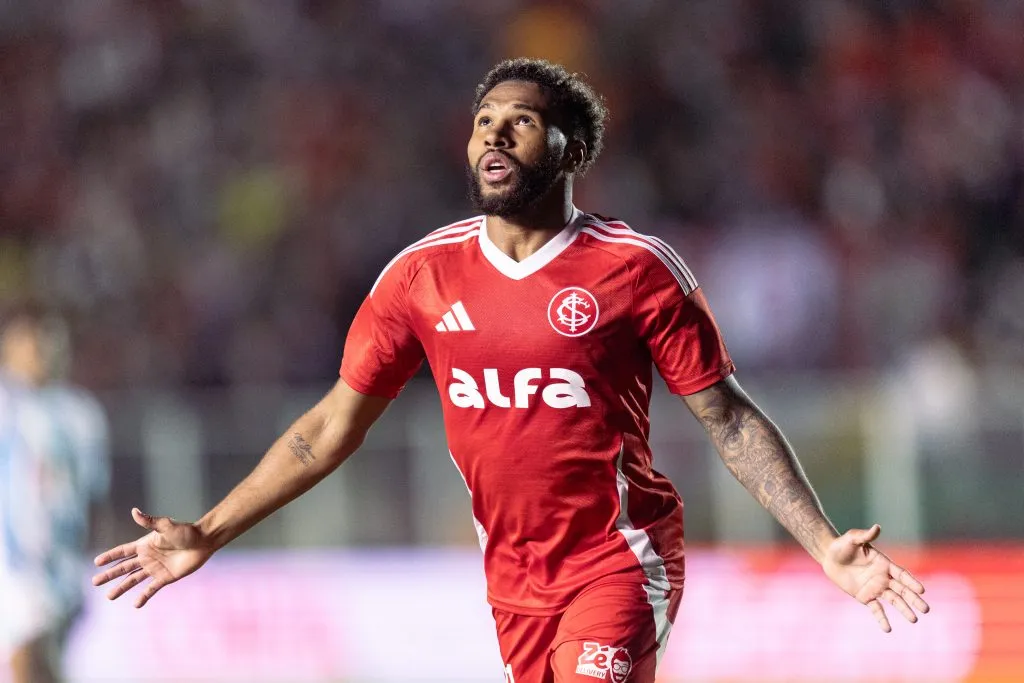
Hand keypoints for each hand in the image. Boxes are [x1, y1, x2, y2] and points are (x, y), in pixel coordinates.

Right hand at [93, 508, 213, 607]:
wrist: (204, 541)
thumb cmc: (186, 531)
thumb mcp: (166, 526)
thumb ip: (150, 521)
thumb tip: (134, 511)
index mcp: (144, 544)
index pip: (122, 551)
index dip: (110, 556)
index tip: (96, 562)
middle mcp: (147, 557)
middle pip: (124, 567)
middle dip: (109, 575)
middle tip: (94, 582)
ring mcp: (155, 568)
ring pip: (134, 579)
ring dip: (121, 587)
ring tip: (109, 596)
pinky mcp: (165, 577)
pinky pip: (151, 589)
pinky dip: (143, 596)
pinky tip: (135, 604)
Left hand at [822, 524, 929, 631]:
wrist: (829, 557)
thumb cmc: (842, 545)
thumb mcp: (852, 539)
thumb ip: (865, 535)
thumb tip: (877, 527)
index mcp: (884, 563)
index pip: (901, 574)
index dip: (911, 582)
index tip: (921, 590)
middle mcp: (884, 577)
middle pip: (902, 590)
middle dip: (914, 599)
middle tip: (926, 610)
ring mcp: (876, 588)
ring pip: (894, 600)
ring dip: (904, 610)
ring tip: (914, 620)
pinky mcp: (866, 597)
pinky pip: (876, 609)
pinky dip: (882, 619)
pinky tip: (888, 629)